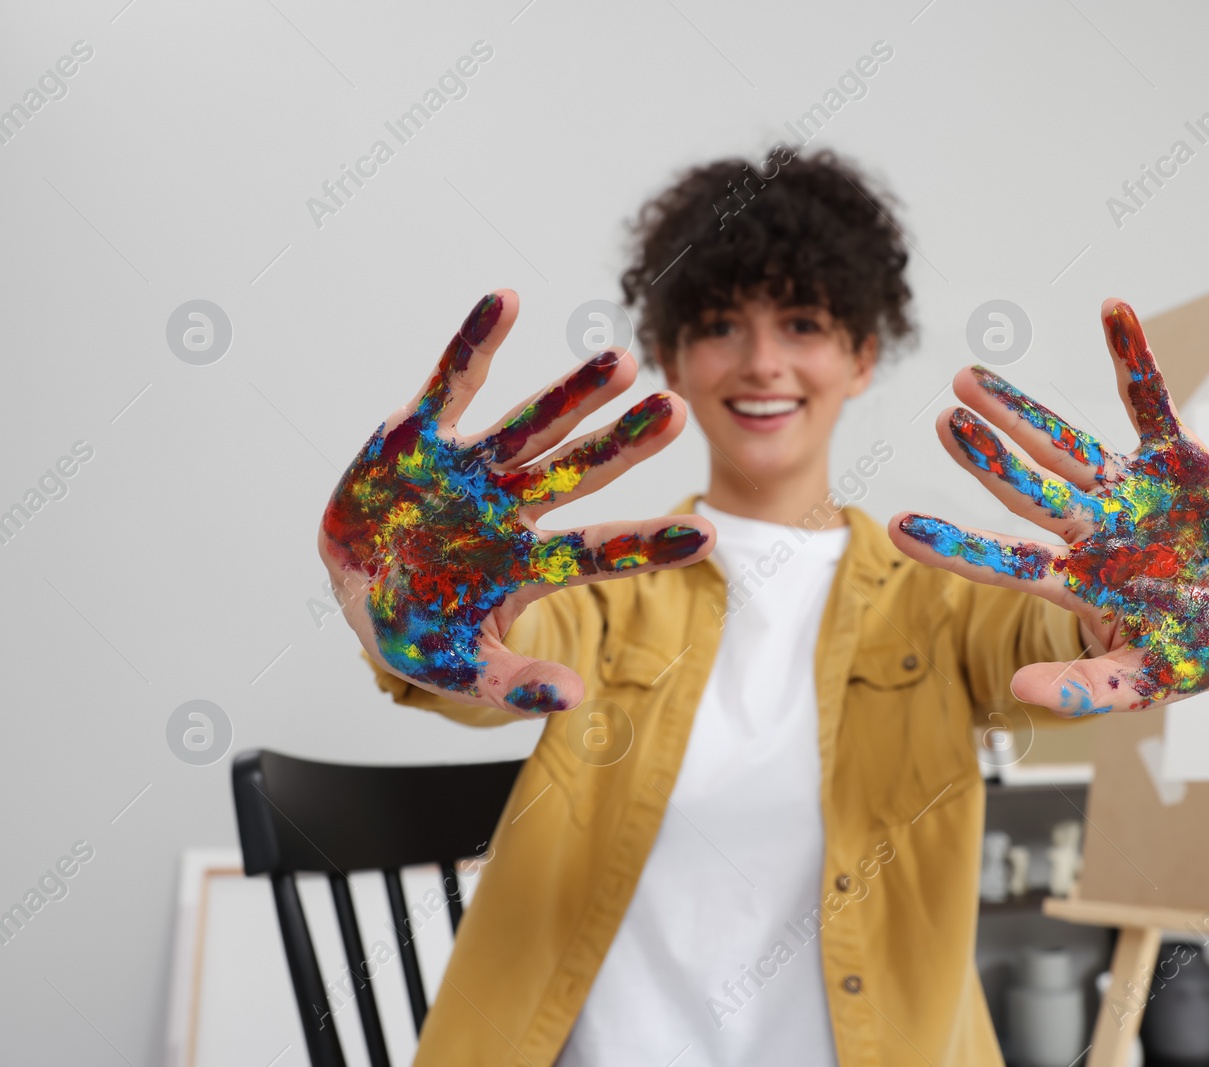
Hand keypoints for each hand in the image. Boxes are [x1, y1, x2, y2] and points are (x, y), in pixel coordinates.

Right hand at [318, 290, 713, 715]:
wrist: (353, 589)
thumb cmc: (417, 629)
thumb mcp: (460, 669)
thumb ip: (511, 685)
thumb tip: (573, 699)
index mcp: (528, 562)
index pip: (601, 551)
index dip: (650, 545)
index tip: (709, 536)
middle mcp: (511, 506)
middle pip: (579, 471)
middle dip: (625, 444)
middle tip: (677, 410)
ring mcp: (470, 467)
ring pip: (532, 424)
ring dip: (572, 393)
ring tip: (621, 361)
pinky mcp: (420, 434)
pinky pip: (452, 381)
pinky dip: (474, 343)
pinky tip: (504, 300)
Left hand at [889, 298, 1208, 713]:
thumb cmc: (1189, 649)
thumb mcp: (1147, 682)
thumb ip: (1086, 690)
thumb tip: (1017, 687)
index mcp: (1080, 578)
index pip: (1004, 561)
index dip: (953, 546)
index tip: (896, 528)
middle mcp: (1091, 528)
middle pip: (1027, 490)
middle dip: (986, 459)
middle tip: (942, 424)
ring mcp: (1127, 489)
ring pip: (1064, 444)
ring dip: (1021, 411)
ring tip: (968, 378)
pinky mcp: (1173, 459)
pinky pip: (1151, 401)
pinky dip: (1135, 357)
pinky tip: (1112, 308)